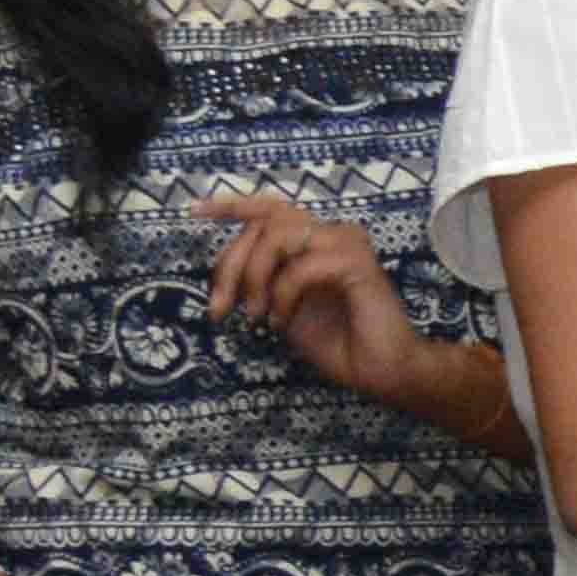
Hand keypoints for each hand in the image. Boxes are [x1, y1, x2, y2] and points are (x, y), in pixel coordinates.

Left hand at [206, 194, 459, 428]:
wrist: (383, 370)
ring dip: (255, 277)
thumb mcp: (281, 308)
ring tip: (255, 314)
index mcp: (317, 242)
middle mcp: (333, 234)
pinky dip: (281, 296)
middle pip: (264, 222)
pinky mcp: (357, 263)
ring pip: (278, 235)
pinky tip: (282, 322)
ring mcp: (348, 245)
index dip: (231, 206)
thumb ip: (261, 283)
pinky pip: (300, 267)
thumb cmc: (338, 342)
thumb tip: (224, 275)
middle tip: (221, 308)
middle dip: (232, 265)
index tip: (194, 212)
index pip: (270, 209)